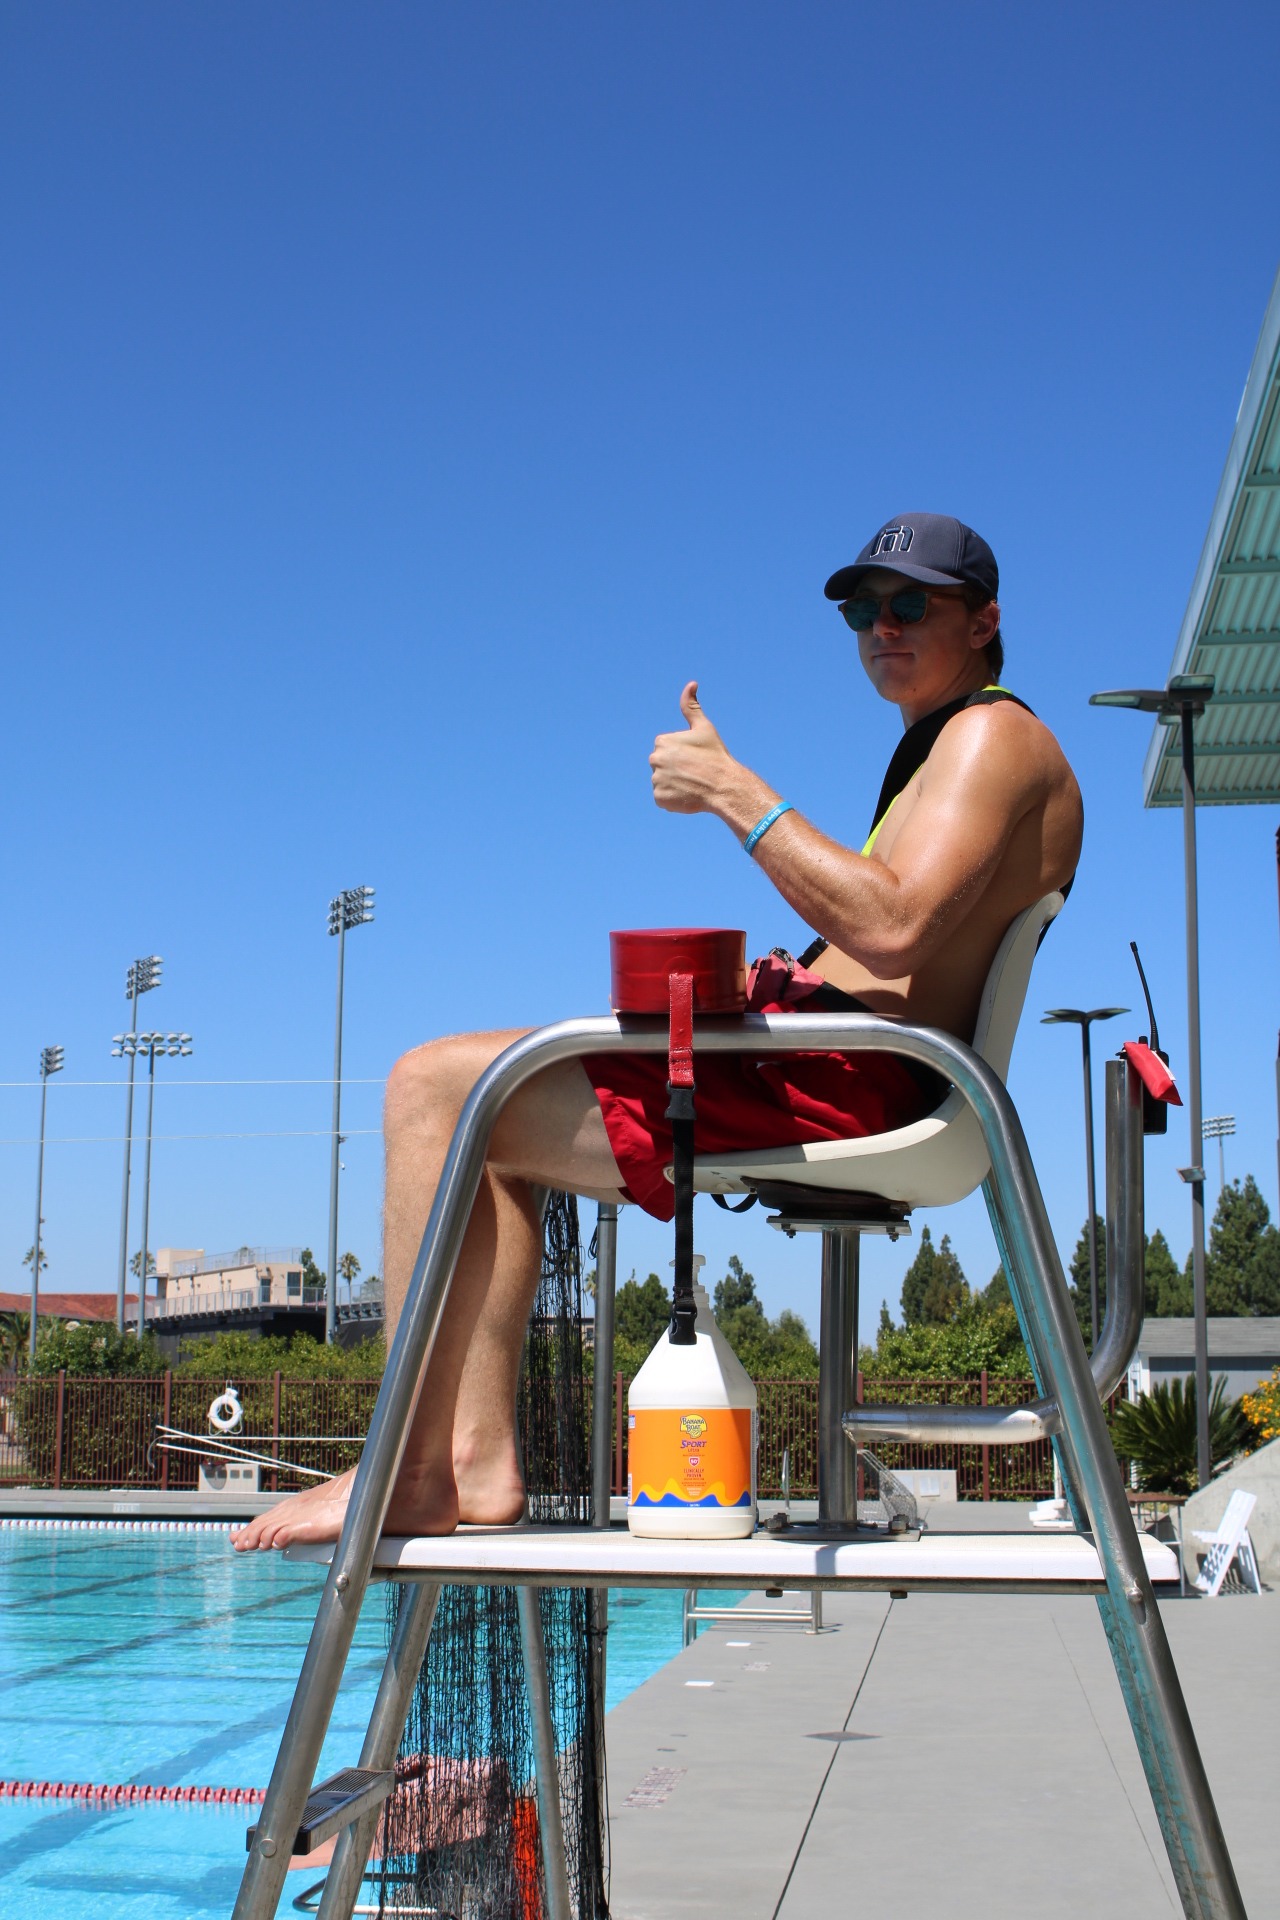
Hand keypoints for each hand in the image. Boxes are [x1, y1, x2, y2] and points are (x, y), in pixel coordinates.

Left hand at [649, 681, 734, 814]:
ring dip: (675, 784)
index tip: (695, 757)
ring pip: (663, 782)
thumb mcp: (704, 727)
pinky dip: (674, 799)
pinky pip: (664, 798)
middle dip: (676, 769)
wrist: (724, 786)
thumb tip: (691, 683)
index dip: (682, 754)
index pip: (667, 749)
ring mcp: (656, 780)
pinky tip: (688, 795)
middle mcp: (654, 760)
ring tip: (693, 784)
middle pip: (663, 766)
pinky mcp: (659, 799)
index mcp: (661, 741)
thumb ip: (691, 706)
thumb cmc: (715, 755)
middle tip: (695, 772)